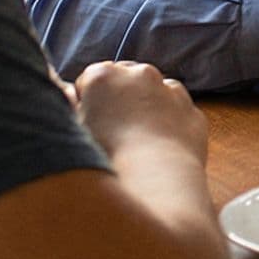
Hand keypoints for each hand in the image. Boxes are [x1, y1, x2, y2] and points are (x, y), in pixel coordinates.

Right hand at [71, 60, 205, 161]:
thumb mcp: (71, 131)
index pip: (90, 80)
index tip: (88, 123)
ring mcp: (171, 91)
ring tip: (137, 142)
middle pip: (124, 79)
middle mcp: (140, 74)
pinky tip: (159, 148)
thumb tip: (66, 92)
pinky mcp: (192, 112)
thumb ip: (66, 105)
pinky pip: (178, 113)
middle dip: (118, 98)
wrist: (153, 184)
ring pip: (155, 92)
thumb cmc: (103, 160)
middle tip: (112, 132)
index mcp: (103, 76)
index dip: (87, 102)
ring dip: (146, 107)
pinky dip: (171, 124)